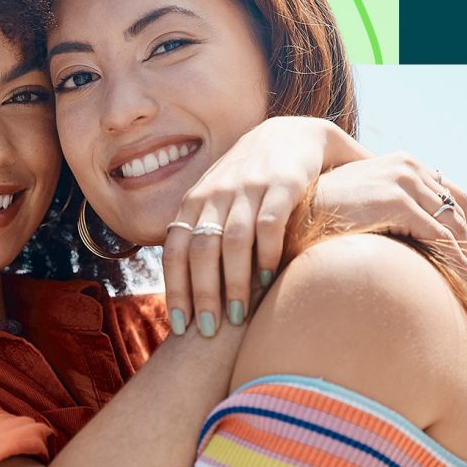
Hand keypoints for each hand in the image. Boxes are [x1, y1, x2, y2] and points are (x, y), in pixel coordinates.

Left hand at [160, 117, 369, 336]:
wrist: (292, 135)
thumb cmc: (250, 183)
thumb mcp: (218, 203)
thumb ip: (201, 235)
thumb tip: (183, 289)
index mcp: (195, 201)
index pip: (175, 249)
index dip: (175, 288)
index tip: (180, 325)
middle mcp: (216, 193)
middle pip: (200, 250)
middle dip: (202, 294)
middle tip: (208, 331)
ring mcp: (247, 186)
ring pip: (232, 242)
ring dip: (233, 284)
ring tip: (238, 317)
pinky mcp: (282, 182)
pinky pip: (268, 225)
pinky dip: (266, 256)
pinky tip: (269, 282)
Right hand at [312, 153, 466, 277]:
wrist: (293, 216)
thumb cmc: (325, 216)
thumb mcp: (366, 204)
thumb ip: (393, 208)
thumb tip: (418, 235)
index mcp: (402, 163)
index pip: (449, 193)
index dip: (464, 226)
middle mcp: (406, 165)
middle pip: (456, 206)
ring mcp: (402, 180)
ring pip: (451, 222)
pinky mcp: (396, 201)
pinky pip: (439, 235)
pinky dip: (455, 259)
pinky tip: (461, 278)